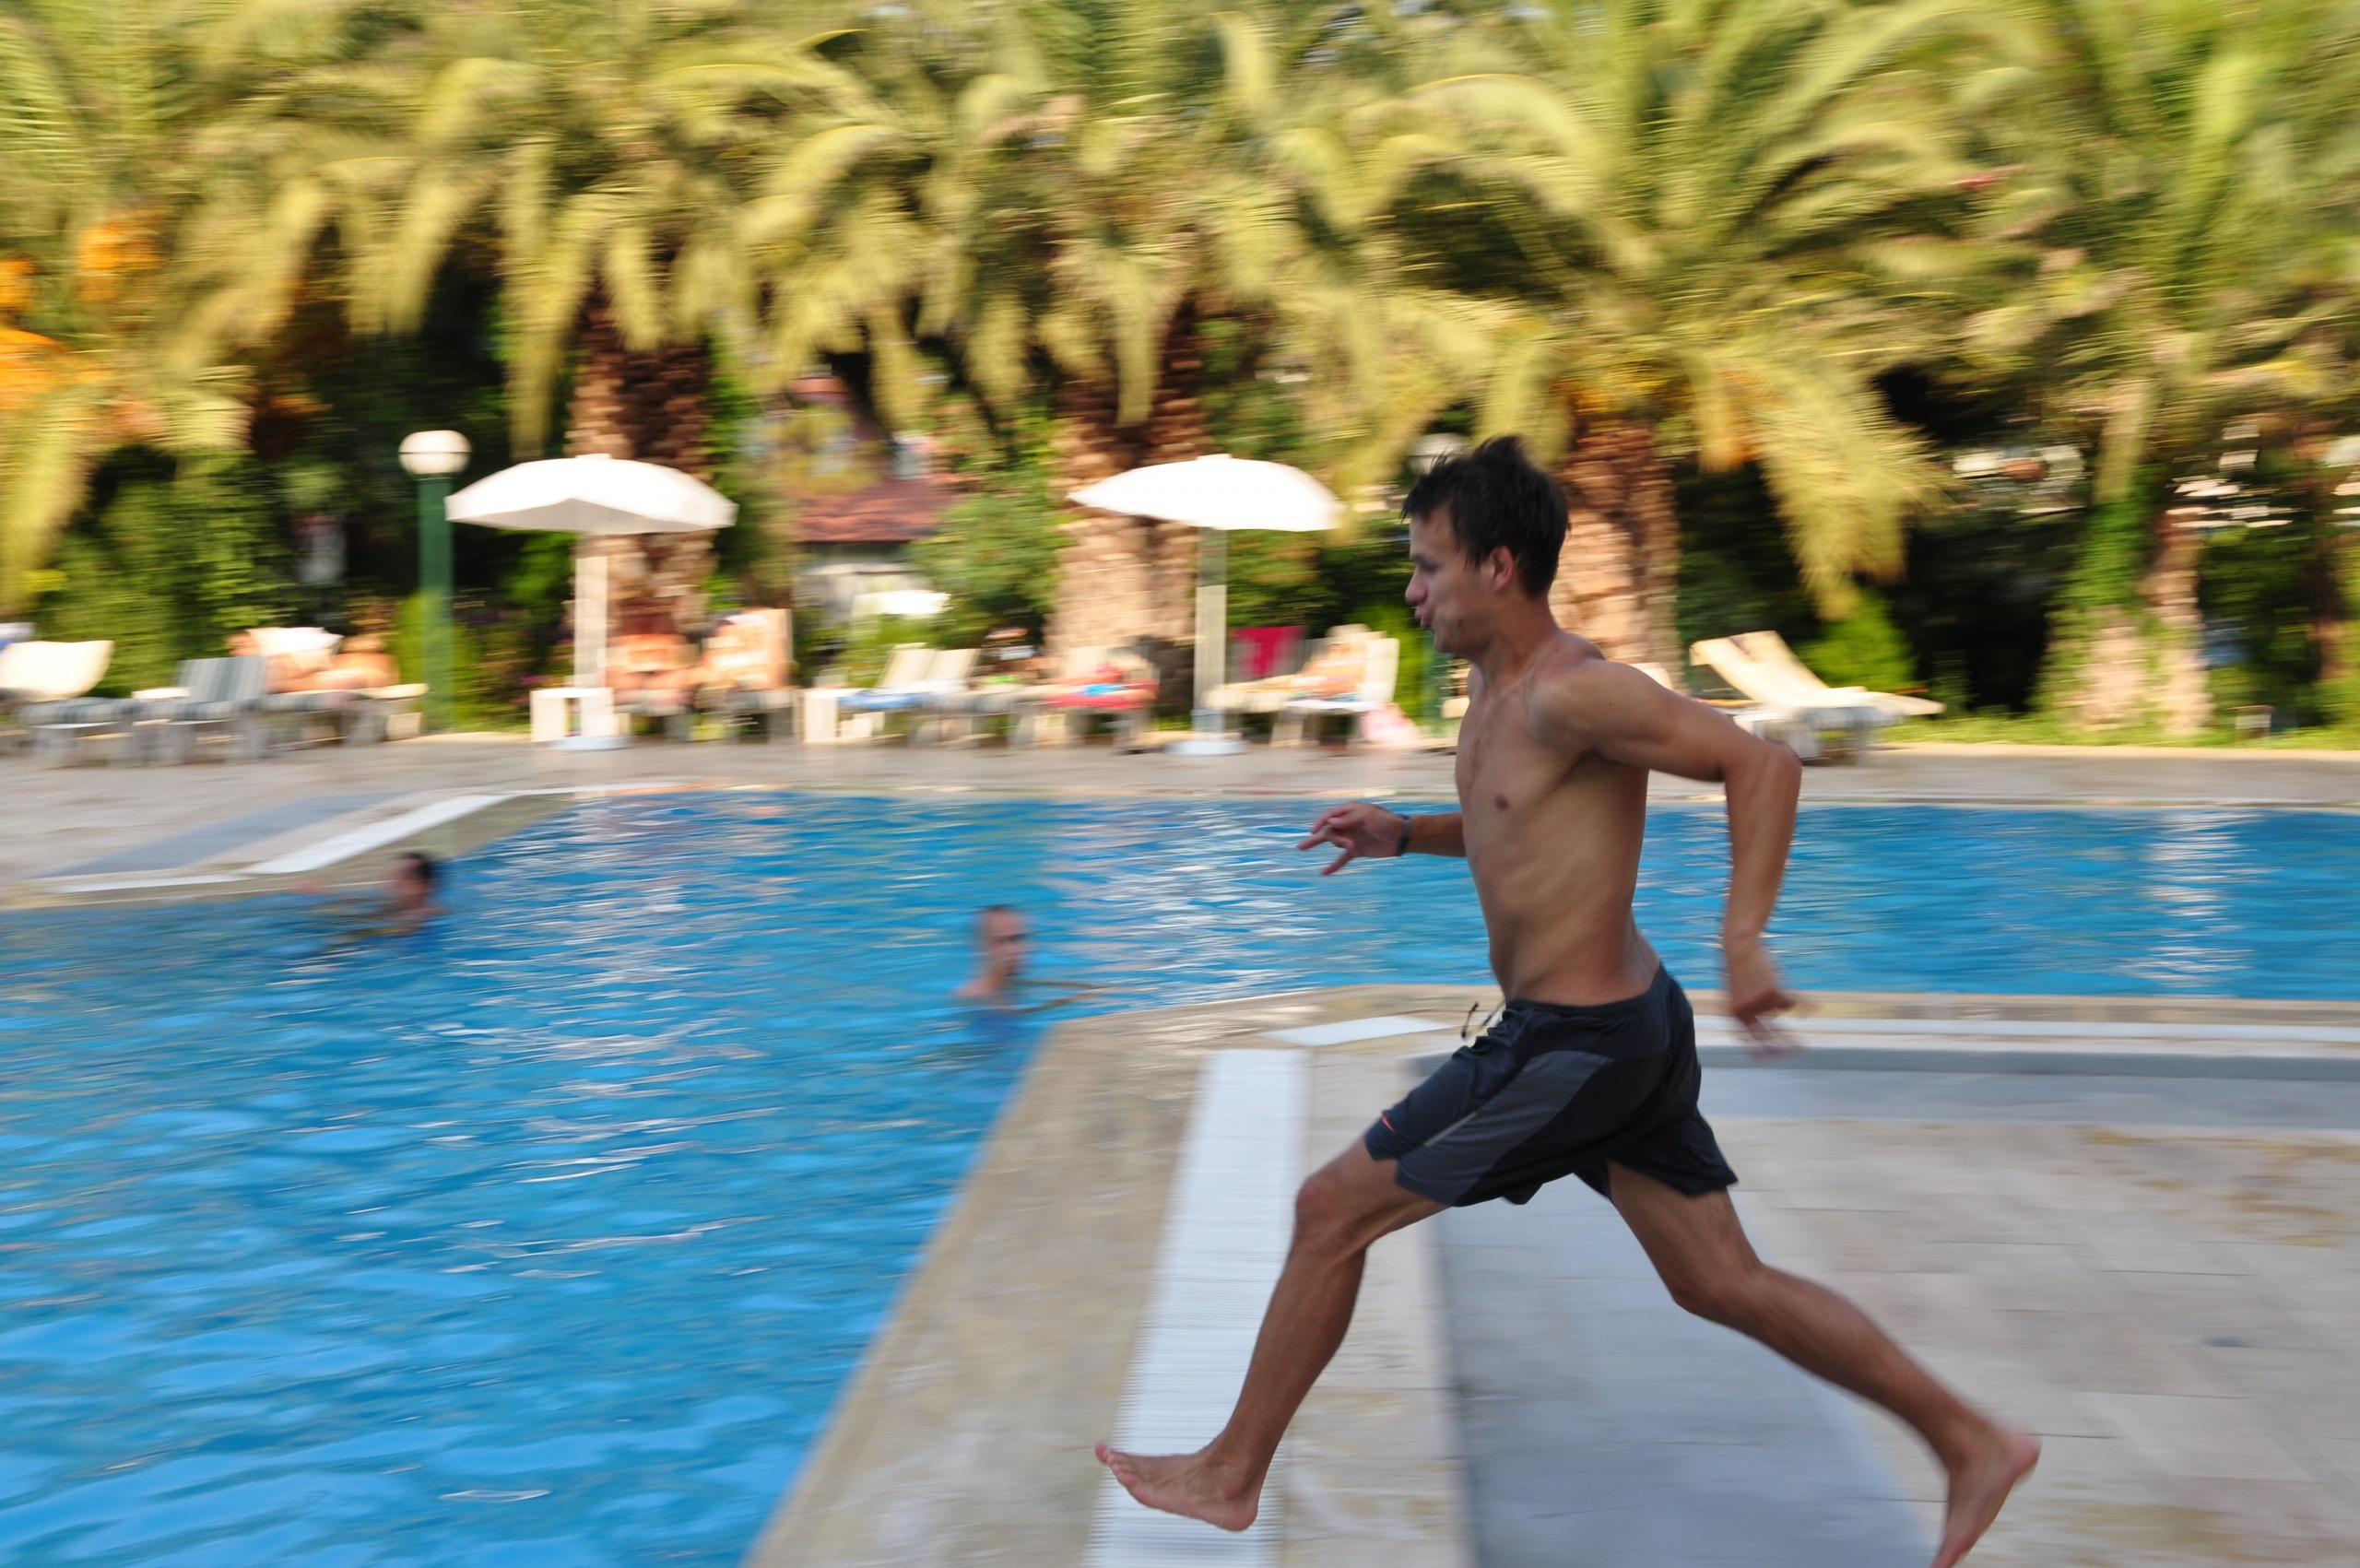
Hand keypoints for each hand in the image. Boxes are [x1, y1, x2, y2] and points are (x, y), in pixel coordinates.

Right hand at [1297, 802, 1406, 875]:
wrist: (1402, 837)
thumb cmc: (1386, 822)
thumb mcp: (1369, 816)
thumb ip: (1349, 818)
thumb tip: (1330, 821)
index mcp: (1350, 811)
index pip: (1329, 816)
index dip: (1320, 823)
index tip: (1313, 832)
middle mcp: (1347, 824)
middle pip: (1330, 831)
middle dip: (1335, 838)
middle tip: (1347, 844)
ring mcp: (1351, 837)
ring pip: (1334, 843)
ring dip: (1340, 846)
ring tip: (1352, 847)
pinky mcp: (1356, 850)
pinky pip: (1341, 859)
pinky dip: (1333, 866)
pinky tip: (1323, 873)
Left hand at [1724, 937, 1803, 1060]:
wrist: (1739, 946)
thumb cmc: (1738, 969)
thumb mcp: (1735, 993)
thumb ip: (1745, 1012)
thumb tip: (1761, 1034)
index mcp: (1732, 1014)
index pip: (1747, 1039)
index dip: (1759, 1051)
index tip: (1769, 1059)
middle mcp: (1745, 1011)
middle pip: (1768, 1035)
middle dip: (1786, 1044)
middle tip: (1802, 1048)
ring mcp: (1758, 1002)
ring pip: (1781, 1010)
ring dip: (1779, 998)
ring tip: (1767, 982)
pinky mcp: (1772, 992)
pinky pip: (1790, 1002)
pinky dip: (1795, 998)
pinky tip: (1780, 982)